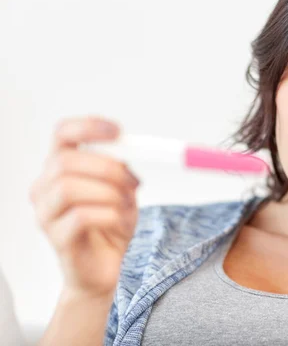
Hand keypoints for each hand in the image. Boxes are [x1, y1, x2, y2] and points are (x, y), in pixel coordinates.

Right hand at [29, 116, 139, 297]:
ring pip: (68, 188)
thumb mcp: (123, 189)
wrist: (107, 269)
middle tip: (133, 181)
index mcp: (61, 168)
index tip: (118, 131)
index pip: (62, 134)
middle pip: (65, 161)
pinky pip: (81, 217)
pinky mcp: (57, 239)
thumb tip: (134, 149)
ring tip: (127, 207)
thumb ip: (122, 167)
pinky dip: (110, 216)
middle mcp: (45, 188)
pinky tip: (121, 224)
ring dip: (109, 194)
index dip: (88, 127)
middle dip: (106, 168)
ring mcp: (47, 214)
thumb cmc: (112, 225)